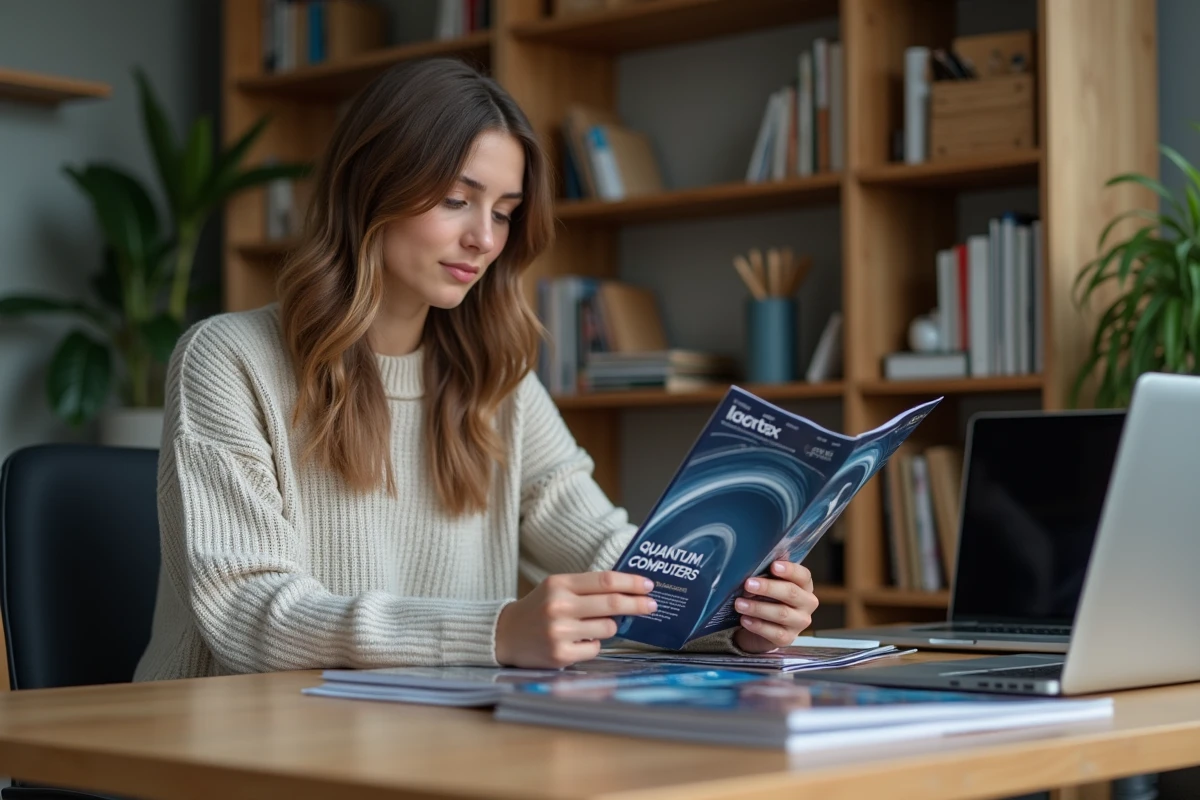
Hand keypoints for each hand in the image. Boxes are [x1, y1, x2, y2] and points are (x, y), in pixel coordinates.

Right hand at [495, 571, 656, 667]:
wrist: (506, 634)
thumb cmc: (539, 608)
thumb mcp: (557, 588)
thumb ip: (587, 588)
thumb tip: (628, 592)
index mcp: (560, 584)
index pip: (605, 580)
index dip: (631, 583)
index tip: (648, 585)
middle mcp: (559, 606)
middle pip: (612, 603)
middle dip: (637, 604)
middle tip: (652, 605)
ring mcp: (560, 632)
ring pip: (607, 628)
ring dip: (609, 627)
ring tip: (591, 626)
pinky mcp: (561, 654)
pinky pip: (596, 649)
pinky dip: (593, 645)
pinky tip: (578, 641)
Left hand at [733, 561, 818, 652]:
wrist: (761, 627)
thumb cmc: (767, 597)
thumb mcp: (769, 581)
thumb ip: (771, 568)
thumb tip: (773, 550)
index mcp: (804, 585)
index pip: (803, 575)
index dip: (789, 570)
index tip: (773, 566)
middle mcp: (807, 603)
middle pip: (791, 593)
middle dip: (768, 588)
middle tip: (748, 584)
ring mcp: (799, 623)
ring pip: (781, 614)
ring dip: (758, 607)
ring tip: (739, 603)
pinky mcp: (788, 639)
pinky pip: (774, 633)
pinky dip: (758, 625)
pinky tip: (745, 619)